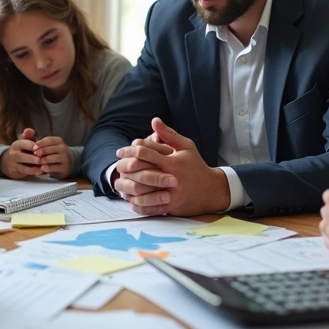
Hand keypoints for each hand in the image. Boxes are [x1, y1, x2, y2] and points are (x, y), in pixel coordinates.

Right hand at [0, 128, 40, 178]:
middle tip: (42, 159)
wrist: (9, 162)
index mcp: (17, 144)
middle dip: (33, 158)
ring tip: (43, 167)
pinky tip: (40, 171)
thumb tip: (29, 130)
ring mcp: (14, 163)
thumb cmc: (23, 150)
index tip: (39, 148)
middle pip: (22, 156)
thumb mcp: (25, 142)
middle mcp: (14, 153)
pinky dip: (33, 172)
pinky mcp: (16, 171)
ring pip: (23, 166)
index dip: (32, 146)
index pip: (24, 144)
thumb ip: (29, 136)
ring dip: (34, 167)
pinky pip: (25, 172)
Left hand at [32, 135, 71, 177]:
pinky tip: (42, 168)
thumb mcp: (47, 145)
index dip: (40, 143)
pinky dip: (47, 168)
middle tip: (34, 155)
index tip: (33, 147)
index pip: (49, 140)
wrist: (67, 162)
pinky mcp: (64, 167)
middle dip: (41, 152)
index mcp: (58, 141)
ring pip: (52, 158)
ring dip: (43, 160)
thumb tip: (26, 131)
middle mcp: (63, 148)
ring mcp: (65, 158)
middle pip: (50, 149)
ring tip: (36, 162)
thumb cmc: (52, 152)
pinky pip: (54, 167)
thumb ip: (36, 140)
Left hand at [113, 117, 229, 216]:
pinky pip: (148, 207)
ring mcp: (169, 194)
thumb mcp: (186, 146)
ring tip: (120, 182)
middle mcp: (170, 178)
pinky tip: (129, 198)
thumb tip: (154, 120)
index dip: (130, 150)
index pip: (146, 153)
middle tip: (117, 165)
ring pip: (142, 192)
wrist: (211, 190)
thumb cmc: (196, 166)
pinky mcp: (169, 207)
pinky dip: (136, 203)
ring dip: (128, 187)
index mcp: (172, 162)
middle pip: (140, 171)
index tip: (121, 151)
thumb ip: (168, 134)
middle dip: (125, 167)